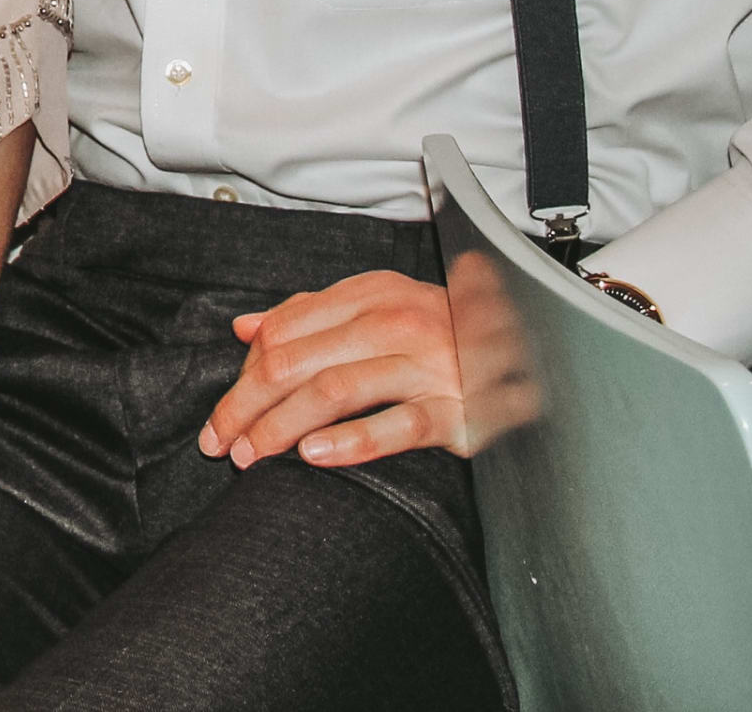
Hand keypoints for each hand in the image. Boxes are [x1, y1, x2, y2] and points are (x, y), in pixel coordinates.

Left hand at [200, 268, 469, 468]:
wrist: (533, 349)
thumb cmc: (442, 331)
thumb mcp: (378, 307)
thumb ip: (310, 315)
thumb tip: (244, 327)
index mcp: (369, 295)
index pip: (283, 332)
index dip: (243, 375)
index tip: (222, 416)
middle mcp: (394, 324)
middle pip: (295, 362)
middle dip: (246, 406)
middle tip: (218, 444)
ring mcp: (427, 366)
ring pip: (333, 391)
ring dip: (280, 426)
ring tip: (250, 456)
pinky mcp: (456, 410)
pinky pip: (397, 426)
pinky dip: (351, 441)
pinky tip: (313, 455)